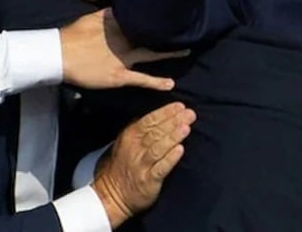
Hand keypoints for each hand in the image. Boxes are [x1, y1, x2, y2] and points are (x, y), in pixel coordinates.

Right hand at [60, 9, 184, 90]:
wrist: (58, 54)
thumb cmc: (73, 35)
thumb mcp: (94, 17)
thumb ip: (109, 9)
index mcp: (118, 25)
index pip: (141, 18)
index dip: (158, 16)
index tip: (173, 12)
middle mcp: (125, 40)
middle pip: (151, 35)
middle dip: (168, 33)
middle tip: (186, 28)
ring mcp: (124, 58)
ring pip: (151, 55)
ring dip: (169, 54)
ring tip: (187, 52)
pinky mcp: (120, 75)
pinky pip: (141, 78)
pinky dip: (156, 82)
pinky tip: (170, 85)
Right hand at [91, 102, 195, 227]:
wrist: (111, 195)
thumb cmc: (122, 166)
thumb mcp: (124, 143)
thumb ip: (139, 129)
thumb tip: (159, 114)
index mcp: (129, 136)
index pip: (149, 120)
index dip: (165, 112)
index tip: (180, 106)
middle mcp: (134, 149)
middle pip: (156, 132)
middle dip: (174, 121)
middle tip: (190, 114)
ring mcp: (141, 165)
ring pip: (159, 148)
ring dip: (173, 137)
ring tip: (186, 128)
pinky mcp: (148, 180)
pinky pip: (161, 167)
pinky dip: (170, 158)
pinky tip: (180, 150)